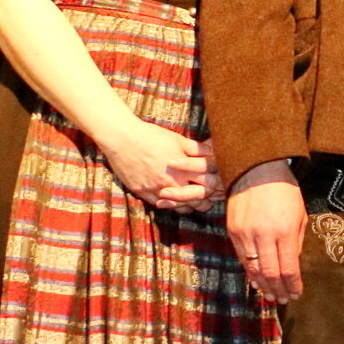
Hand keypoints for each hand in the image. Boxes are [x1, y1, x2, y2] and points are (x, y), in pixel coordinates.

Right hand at [103, 119, 217, 210]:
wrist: (121, 138)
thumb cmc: (151, 136)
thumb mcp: (178, 140)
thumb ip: (198, 150)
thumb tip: (215, 153)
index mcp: (183, 170)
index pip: (210, 184)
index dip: (218, 185)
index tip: (222, 184)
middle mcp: (172, 183)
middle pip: (198, 200)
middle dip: (209, 199)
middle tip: (214, 197)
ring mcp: (157, 190)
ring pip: (182, 207)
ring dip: (192, 205)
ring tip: (199, 202)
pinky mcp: (143, 193)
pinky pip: (163, 206)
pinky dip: (173, 206)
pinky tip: (179, 202)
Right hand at [225, 160, 306, 302]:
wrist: (256, 170)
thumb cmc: (284, 191)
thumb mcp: (300, 215)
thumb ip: (296, 242)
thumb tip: (292, 265)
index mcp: (285, 231)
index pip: (288, 268)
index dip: (293, 285)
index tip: (296, 294)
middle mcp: (264, 235)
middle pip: (270, 273)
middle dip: (278, 290)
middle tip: (282, 299)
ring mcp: (245, 234)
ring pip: (253, 268)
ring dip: (262, 285)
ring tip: (270, 295)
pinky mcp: (232, 231)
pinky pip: (241, 257)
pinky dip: (249, 271)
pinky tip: (256, 280)